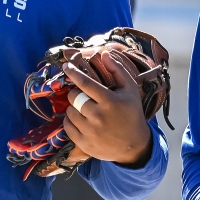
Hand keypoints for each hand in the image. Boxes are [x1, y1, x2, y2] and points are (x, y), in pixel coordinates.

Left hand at [62, 52, 152, 166]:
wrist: (134, 146)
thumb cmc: (132, 114)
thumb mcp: (130, 90)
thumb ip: (118, 70)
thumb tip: (104, 54)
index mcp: (110, 101)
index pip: (85, 83)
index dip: (74, 73)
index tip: (66, 66)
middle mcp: (99, 116)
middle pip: (74, 97)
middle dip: (76, 94)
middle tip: (84, 96)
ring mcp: (90, 132)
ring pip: (69, 112)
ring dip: (74, 108)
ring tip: (85, 110)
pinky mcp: (84, 143)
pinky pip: (67, 126)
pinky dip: (71, 121)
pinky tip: (81, 120)